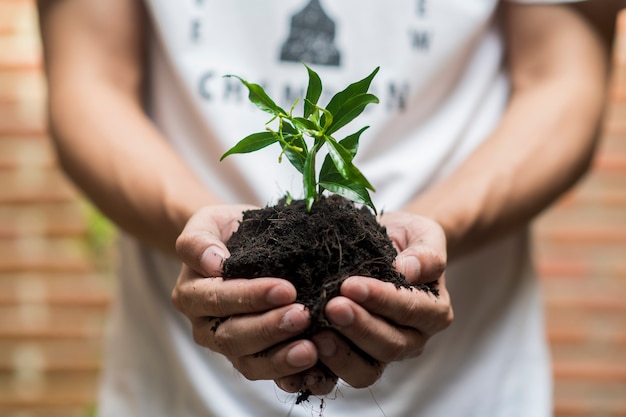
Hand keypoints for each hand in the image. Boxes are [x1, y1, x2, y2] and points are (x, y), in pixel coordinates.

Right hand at [172, 205, 324, 391]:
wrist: (239, 245)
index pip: (218, 299)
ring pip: (249, 362)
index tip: (286, 289)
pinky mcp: (252, 358)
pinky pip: (267, 374)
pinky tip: (314, 368)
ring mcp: (228, 346)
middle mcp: (205, 326)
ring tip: (311, 349)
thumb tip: (212, 263)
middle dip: (269, 328)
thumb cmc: (227, 232)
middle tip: (303, 315)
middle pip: (233, 336)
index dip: (250, 297)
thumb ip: (199, 241)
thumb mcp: (208, 223)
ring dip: (280, 358)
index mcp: (192, 295)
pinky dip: (289, 376)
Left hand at [301, 212, 452, 388]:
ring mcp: (384, 354)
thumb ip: (425, 254)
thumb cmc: (405, 240)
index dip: (381, 300)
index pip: (410, 310)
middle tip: (330, 307)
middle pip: (390, 345)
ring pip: (368, 370)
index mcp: (433, 311)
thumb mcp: (422, 235)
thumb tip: (409, 270)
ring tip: (317, 334)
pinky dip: (323, 371)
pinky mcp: (357, 361)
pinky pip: (342, 376)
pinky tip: (304, 355)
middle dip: (359, 327)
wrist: (389, 246)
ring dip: (341, 355)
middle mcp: (412, 338)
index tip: (351, 285)